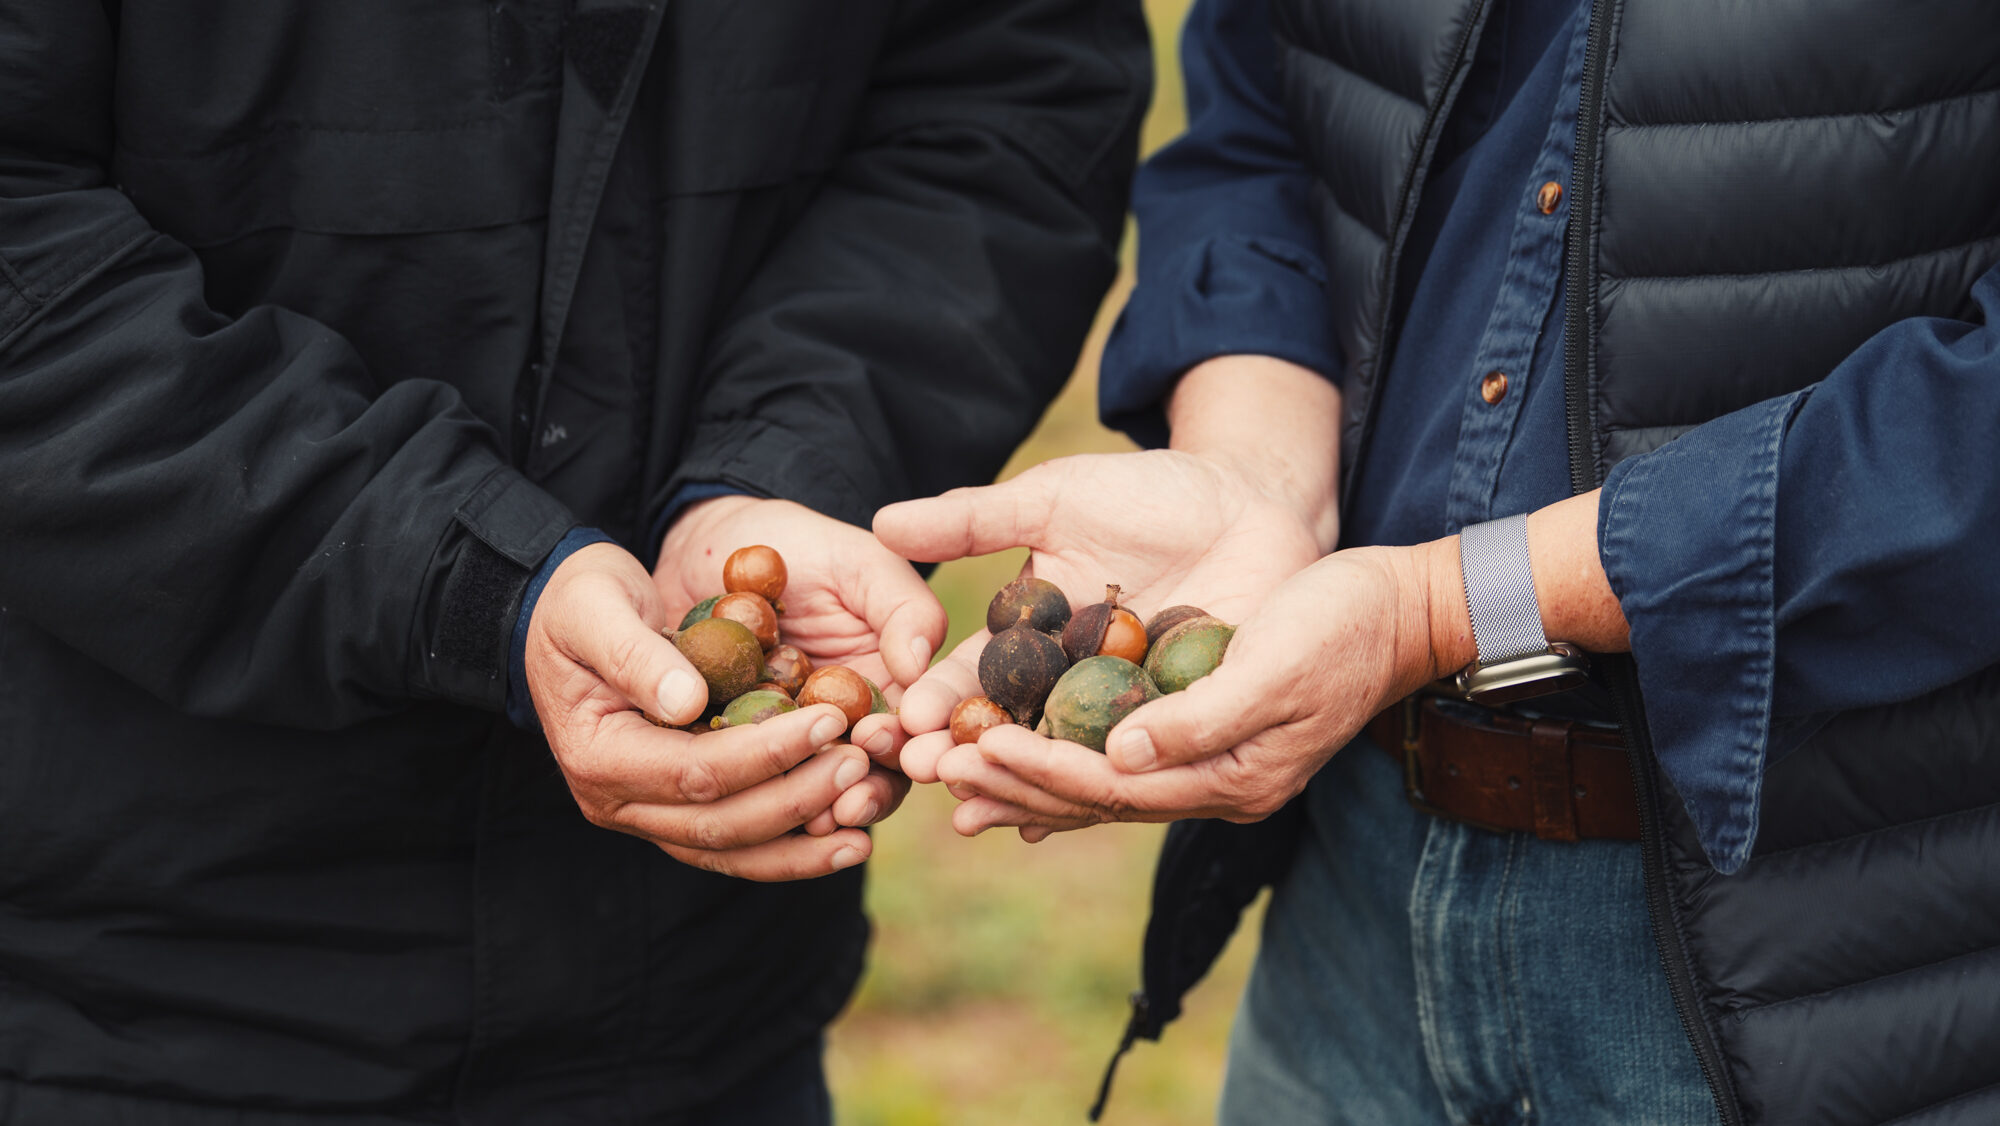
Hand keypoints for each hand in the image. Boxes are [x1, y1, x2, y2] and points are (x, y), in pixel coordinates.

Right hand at [524, 541, 873, 879]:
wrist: (562, 618)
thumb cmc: (579, 603)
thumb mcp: (594, 608)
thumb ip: (635, 653)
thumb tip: (688, 701)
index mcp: (599, 755)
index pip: (694, 770)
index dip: (765, 752)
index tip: (827, 720)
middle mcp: (619, 802)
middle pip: (719, 822)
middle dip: (795, 798)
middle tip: (858, 762)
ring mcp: (648, 816)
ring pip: (732, 849)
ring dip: (801, 844)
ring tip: (864, 829)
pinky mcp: (676, 813)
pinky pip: (738, 844)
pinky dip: (791, 849)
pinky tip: (846, 841)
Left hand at [657, 495, 950, 826]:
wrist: (711, 548)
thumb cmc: (802, 547)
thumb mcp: (860, 563)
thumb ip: (901, 607)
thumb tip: (922, 661)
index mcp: (901, 686)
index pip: (925, 726)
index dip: (918, 741)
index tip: (889, 741)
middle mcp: (861, 726)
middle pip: (883, 774)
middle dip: (873, 792)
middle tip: (852, 801)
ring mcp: (804, 747)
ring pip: (825, 794)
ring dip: (825, 810)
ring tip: (816, 818)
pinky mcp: (747, 756)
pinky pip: (761, 789)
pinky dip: (765, 802)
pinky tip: (757, 805)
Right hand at [873, 355, 1342, 796]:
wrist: (1249, 501)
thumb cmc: (1148, 494)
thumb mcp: (1055, 500)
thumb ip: (976, 520)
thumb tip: (884, 522)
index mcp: (1029, 643)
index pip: (971, 679)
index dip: (938, 701)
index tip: (904, 721)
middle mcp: (1067, 690)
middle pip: (1009, 736)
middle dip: (969, 758)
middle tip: (927, 776)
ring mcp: (1124, 715)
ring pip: (1066, 763)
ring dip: (1021, 785)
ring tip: (980, 806)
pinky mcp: (1185, 728)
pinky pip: (1143, 768)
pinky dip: (1103, 791)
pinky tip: (1059, 824)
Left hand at [934, 490, 1627, 836]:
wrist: (1397, 609)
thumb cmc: (1340, 627)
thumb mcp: (1276, 668)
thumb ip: (1201, 720)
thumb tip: (1121, 757)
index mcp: (1230, 779)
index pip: (1111, 787)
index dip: (1035, 772)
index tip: (965, 753)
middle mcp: (1212, 787)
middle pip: (1092, 797)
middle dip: (1011, 784)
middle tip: (929, 770)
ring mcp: (1208, 766)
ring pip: (1098, 784)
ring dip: (1025, 779)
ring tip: (951, 777)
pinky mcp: (1201, 734)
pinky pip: (1118, 759)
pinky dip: (1063, 759)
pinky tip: (1017, 755)